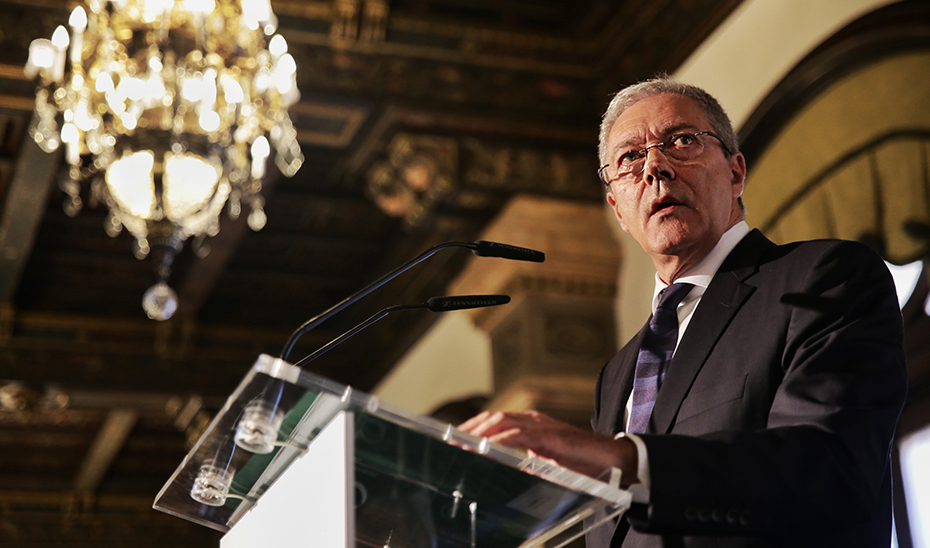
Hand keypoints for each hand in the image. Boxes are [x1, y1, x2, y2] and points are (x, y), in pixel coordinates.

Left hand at [459, 410, 638, 487]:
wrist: (612, 458)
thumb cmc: (582, 461)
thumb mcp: (548, 460)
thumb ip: (530, 459)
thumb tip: (513, 467)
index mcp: (533, 424)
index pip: (497, 420)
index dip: (476, 426)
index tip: (459, 437)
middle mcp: (535, 420)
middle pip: (494, 417)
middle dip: (471, 427)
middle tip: (453, 439)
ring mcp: (542, 425)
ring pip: (502, 421)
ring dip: (480, 431)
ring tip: (463, 442)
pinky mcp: (550, 436)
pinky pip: (519, 434)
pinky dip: (500, 439)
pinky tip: (487, 446)